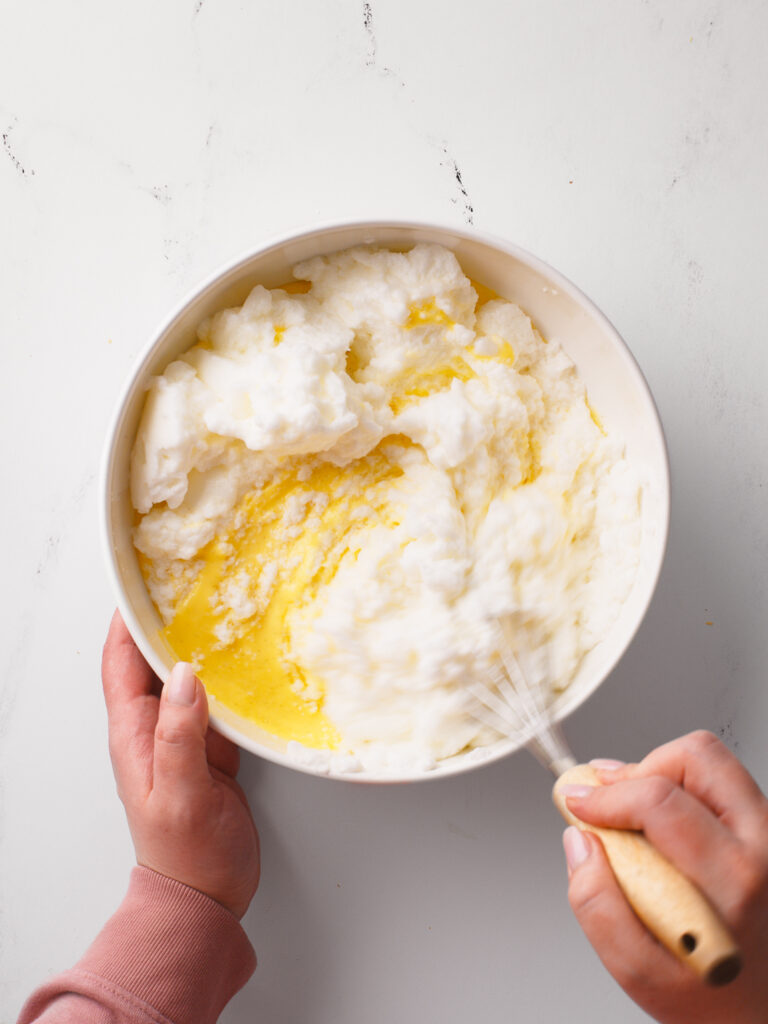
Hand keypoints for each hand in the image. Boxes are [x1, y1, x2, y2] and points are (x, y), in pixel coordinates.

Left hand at [101, 611, 259, 918]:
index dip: (126, 621)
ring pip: (188, 677)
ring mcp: (183, 737)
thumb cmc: (186, 854)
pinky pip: (216, 701)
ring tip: (222, 610)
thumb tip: (186, 675)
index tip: (143, 584)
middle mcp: (154, 728)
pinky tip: (246, 663)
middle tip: (190, 584)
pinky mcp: (211, 749)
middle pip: (153, 661)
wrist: (206, 896)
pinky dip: (228, 677)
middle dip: (166, 622)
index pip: (120, 663)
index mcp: (133, 734)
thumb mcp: (181, 794)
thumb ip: (180, 736)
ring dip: (200, 645)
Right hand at [561, 730, 767, 1023]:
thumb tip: (580, 843)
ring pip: (712, 762)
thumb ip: (599, 909)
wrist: (766, 1012)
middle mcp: (763, 848)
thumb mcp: (644, 975)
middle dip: (641, 768)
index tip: (578, 804)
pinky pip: (722, 784)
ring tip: (636, 810)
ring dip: (663, 774)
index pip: (660, 800)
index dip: (606, 795)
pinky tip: (662, 825)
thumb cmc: (716, 998)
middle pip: (696, 757)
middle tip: (613, 800)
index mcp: (735, 881)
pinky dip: (683, 790)